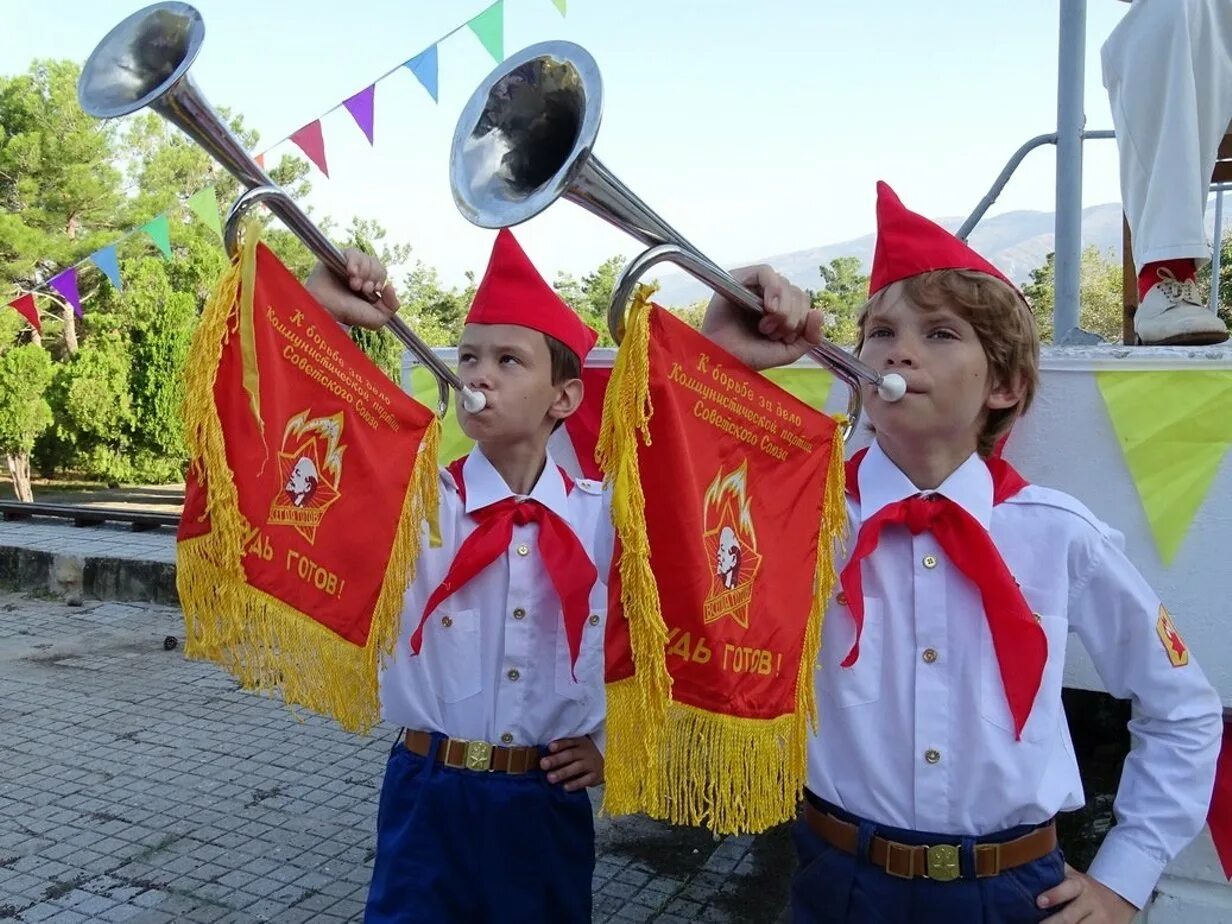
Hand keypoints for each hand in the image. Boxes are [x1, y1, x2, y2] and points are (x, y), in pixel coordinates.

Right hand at [304, 248, 398, 329]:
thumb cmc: (349, 315)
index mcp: (369, 284)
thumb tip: (391, 286)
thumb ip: (392, 306)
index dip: (379, 279)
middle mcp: (360, 273)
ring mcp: (348, 265)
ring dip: (363, 272)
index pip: (381, 272)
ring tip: (353, 284)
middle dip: (371, 277)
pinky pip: (353, 252)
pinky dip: (355, 262)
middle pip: (375, 263)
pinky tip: (351, 272)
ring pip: (366, 258)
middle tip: (360, 289)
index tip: (371, 291)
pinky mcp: (337, 258)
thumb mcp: (377, 319)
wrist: (327, 311)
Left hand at [540, 735, 603, 790]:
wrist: (610, 761)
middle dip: (556, 759)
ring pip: (576, 767)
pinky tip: (565, 787)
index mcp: (580, 742)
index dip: (560, 744)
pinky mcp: (595, 776)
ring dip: (563, 772)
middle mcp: (585, 752)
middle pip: (570, 754)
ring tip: (550, 778)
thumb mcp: (578, 747)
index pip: (569, 741)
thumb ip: (564, 750)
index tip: (549, 748)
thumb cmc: (585, 754)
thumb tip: (542, 756)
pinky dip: (575, 784)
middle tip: (543, 764)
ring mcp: (591, 764)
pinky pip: (585, 780)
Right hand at [699, 264, 822, 369]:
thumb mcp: (788, 351)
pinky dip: (773, 289)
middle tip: (771, 334)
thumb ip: (810, 337)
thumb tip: (818, 312)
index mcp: (782, 309)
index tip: (784, 338)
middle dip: (791, 317)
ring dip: (782, 309)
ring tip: (764, 326)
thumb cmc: (750, 356)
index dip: (801, 319)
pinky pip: (766, 273)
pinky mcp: (740, 278)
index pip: (804, 301)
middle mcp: (769, 295)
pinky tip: (768, 307)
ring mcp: (754, 285)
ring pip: (785, 284)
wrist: (723, 360)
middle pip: (797, 292)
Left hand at [1038, 864, 1137, 922]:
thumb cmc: (1087, 888)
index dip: (1053, 895)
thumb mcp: (1075, 877)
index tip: (1038, 902)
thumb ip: (1057, 871)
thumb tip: (1030, 859)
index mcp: (1081, 885)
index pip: (1067, 889)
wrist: (1120, 899)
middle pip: (1068, 917)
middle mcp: (1092, 903)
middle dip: (1050, 923)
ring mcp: (1101, 920)